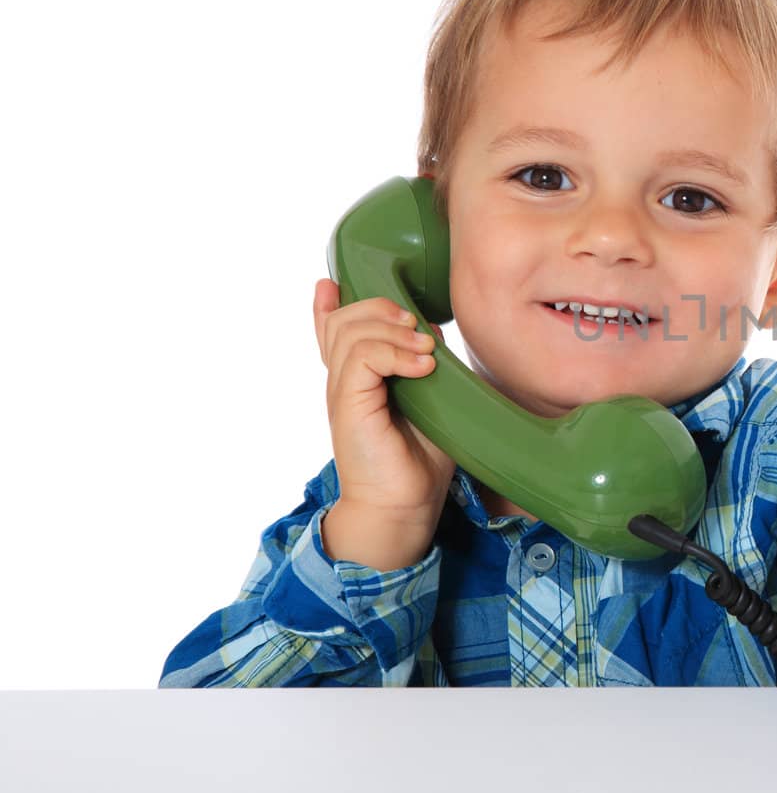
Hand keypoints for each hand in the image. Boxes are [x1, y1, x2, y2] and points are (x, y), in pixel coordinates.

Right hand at [312, 278, 456, 535]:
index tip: (332, 286)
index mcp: (356, 380)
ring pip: (352, 332)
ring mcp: (342, 393)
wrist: (404, 506)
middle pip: (343, 321)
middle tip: (416, 324)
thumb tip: (432, 332)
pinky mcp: (349, 405)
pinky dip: (395, 353)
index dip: (328, 306)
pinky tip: (423, 365)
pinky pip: (362, 358)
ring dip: (394, 330)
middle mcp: (342, 382)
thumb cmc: (419, 459)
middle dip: (381, 308)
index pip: (330, 332)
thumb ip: (422, 366)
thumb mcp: (428, 402)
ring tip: (426, 348)